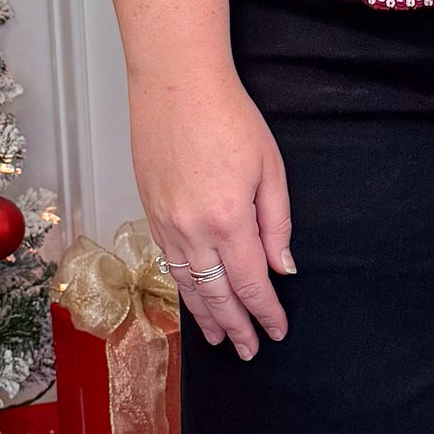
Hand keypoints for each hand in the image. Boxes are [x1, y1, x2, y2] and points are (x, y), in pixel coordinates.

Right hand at [129, 67, 294, 358]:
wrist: (176, 84)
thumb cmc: (227, 115)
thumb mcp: (270, 166)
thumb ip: (276, 221)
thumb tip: (282, 266)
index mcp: (229, 219)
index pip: (251, 282)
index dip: (265, 311)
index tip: (277, 330)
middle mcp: (193, 231)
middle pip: (217, 294)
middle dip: (237, 326)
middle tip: (250, 349)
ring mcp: (167, 224)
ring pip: (189, 285)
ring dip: (206, 317)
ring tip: (220, 338)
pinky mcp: (151, 212)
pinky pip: (169, 263)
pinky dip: (184, 288)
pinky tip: (193, 297)